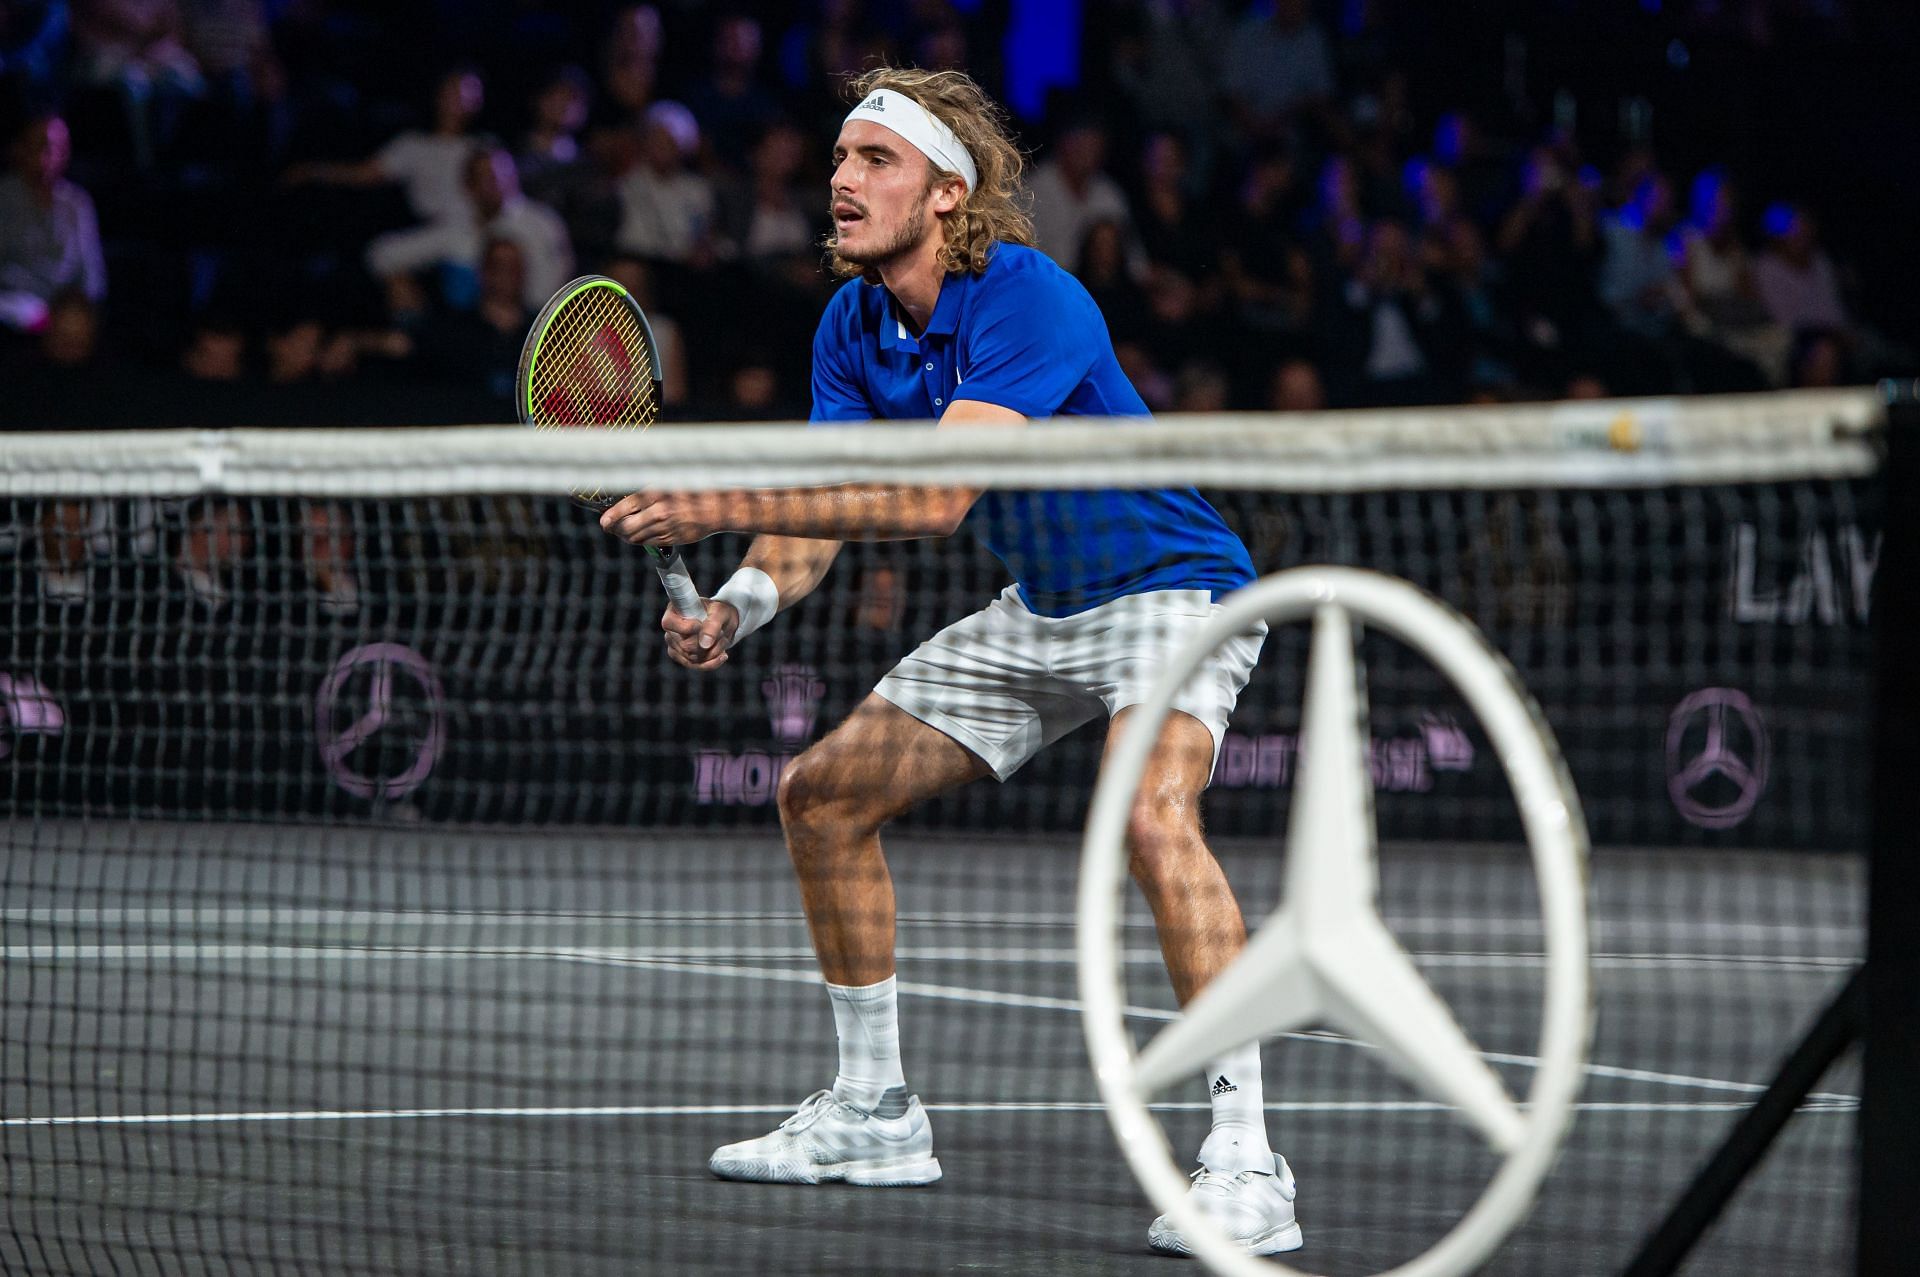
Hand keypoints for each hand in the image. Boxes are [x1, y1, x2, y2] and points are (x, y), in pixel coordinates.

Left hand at [600, 490, 728, 545]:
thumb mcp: (666, 486)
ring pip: (635, 538)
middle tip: (610, 526)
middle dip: (615, 528)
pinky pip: (648, 543)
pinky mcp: (670, 539)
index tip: (604, 521)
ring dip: (625, 536)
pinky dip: (639, 540)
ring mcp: (664, 528)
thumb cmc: (690, 493)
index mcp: (656, 494)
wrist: (714, 509)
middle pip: (626, 526)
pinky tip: (639, 534)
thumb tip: (623, 504)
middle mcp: (659, 512)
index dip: (611, 516)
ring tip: (623, 530)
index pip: (625, 507)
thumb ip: (646, 494)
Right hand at [662, 598, 738, 669]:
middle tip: (721, 633)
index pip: (669, 623)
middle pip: (685, 646)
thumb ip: (712, 625)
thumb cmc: (719, 612)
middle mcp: (670, 629)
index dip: (687, 628)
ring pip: (692, 658)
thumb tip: (704, 644)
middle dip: (708, 643)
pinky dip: (711, 662)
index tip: (701, 624)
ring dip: (712, 652)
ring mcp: (674, 645)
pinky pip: (695, 665)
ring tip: (722, 640)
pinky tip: (722, 655)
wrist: (724, 622)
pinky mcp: (681, 657)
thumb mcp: (720, 613)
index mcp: (674, 611)